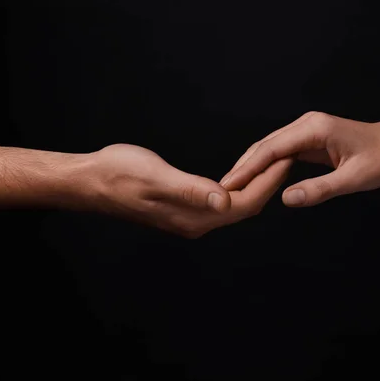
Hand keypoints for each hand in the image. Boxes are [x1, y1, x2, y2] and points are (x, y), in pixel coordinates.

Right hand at [80, 144, 291, 237]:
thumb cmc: (118, 174)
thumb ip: (191, 190)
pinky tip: (242, 174)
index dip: (269, 182)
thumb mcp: (155, 177)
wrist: (91, 181)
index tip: (287, 159)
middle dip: (269, 184)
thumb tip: (225, 201)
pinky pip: (222, 203)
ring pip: (235, 206)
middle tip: (288, 158)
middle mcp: (196, 223)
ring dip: (256, 186)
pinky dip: (238, 187)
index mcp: (194, 217)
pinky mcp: (184, 210)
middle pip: (245, 207)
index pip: (244, 203)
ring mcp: (190, 218)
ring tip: (273, 164)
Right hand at [220, 112, 379, 206]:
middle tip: (223, 188)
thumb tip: (287, 199)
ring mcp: (307, 129)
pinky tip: (256, 178)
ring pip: (271, 147)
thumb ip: (320, 189)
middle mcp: (307, 124)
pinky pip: (281, 152)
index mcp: (314, 128)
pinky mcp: (309, 138)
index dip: (248, 168)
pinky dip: (266, 165)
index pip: (272, 149)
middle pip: (266, 145)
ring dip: (251, 165)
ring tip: (233, 185)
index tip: (229, 184)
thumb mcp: (353, 179)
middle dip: (243, 166)